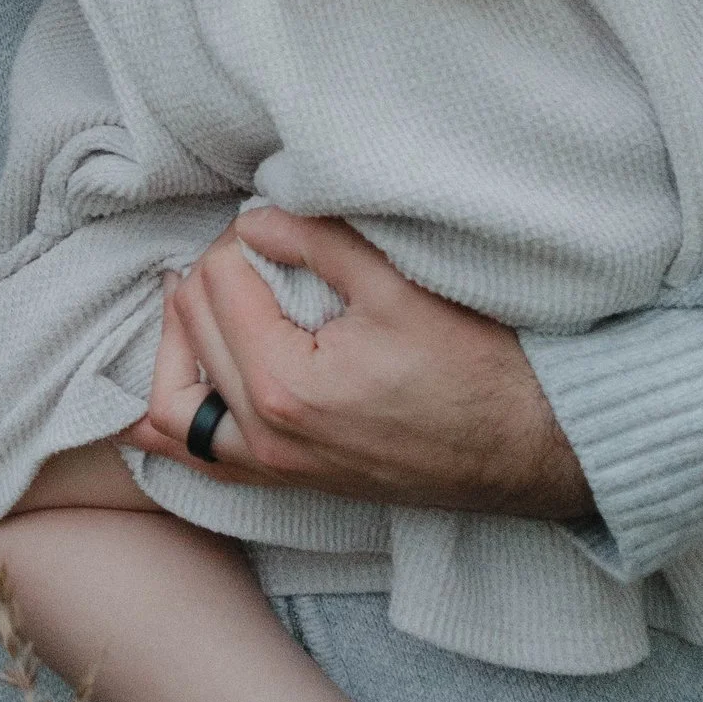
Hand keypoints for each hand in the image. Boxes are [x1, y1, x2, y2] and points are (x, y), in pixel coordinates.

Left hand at [122, 207, 594, 522]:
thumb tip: (252, 220)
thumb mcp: (398, 286)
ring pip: (170, 401)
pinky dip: (172, 415)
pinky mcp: (286, 481)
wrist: (533, 449)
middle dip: (211, 273)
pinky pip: (195, 457)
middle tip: (256, 249)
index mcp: (283, 384)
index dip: (241, 238)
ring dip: (173, 340)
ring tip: (201, 297)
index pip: (216, 281)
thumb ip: (314, 242)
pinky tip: (180, 374)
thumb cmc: (478, 369)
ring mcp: (272, 467)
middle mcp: (264, 434)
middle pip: (190, 326)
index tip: (278, 227)